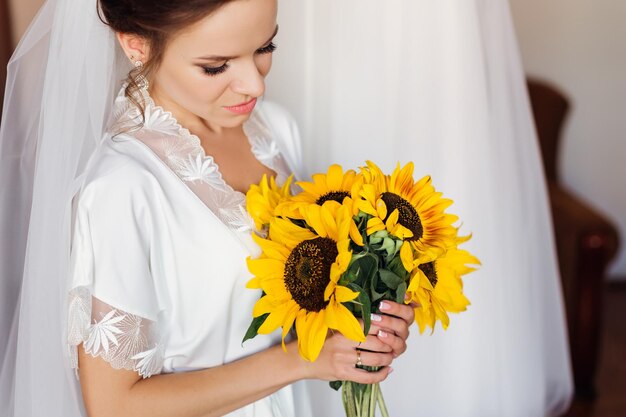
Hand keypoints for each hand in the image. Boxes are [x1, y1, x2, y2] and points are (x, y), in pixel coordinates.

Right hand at [298, 300, 414, 383]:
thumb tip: (374, 320)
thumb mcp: (333, 328)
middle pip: (376, 342)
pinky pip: (367, 377)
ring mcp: (344, 360)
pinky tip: (387, 371)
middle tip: (394, 344)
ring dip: (387, 358)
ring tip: (391, 356)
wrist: (301, 359)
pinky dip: (381, 375)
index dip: (384, 327)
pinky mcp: (344, 374)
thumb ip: (350, 325)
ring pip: (375, 359)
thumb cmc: (318, 343)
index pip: (370, 326)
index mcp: (343, 329)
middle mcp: (344, 343)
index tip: (390, 328)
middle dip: (389, 344)